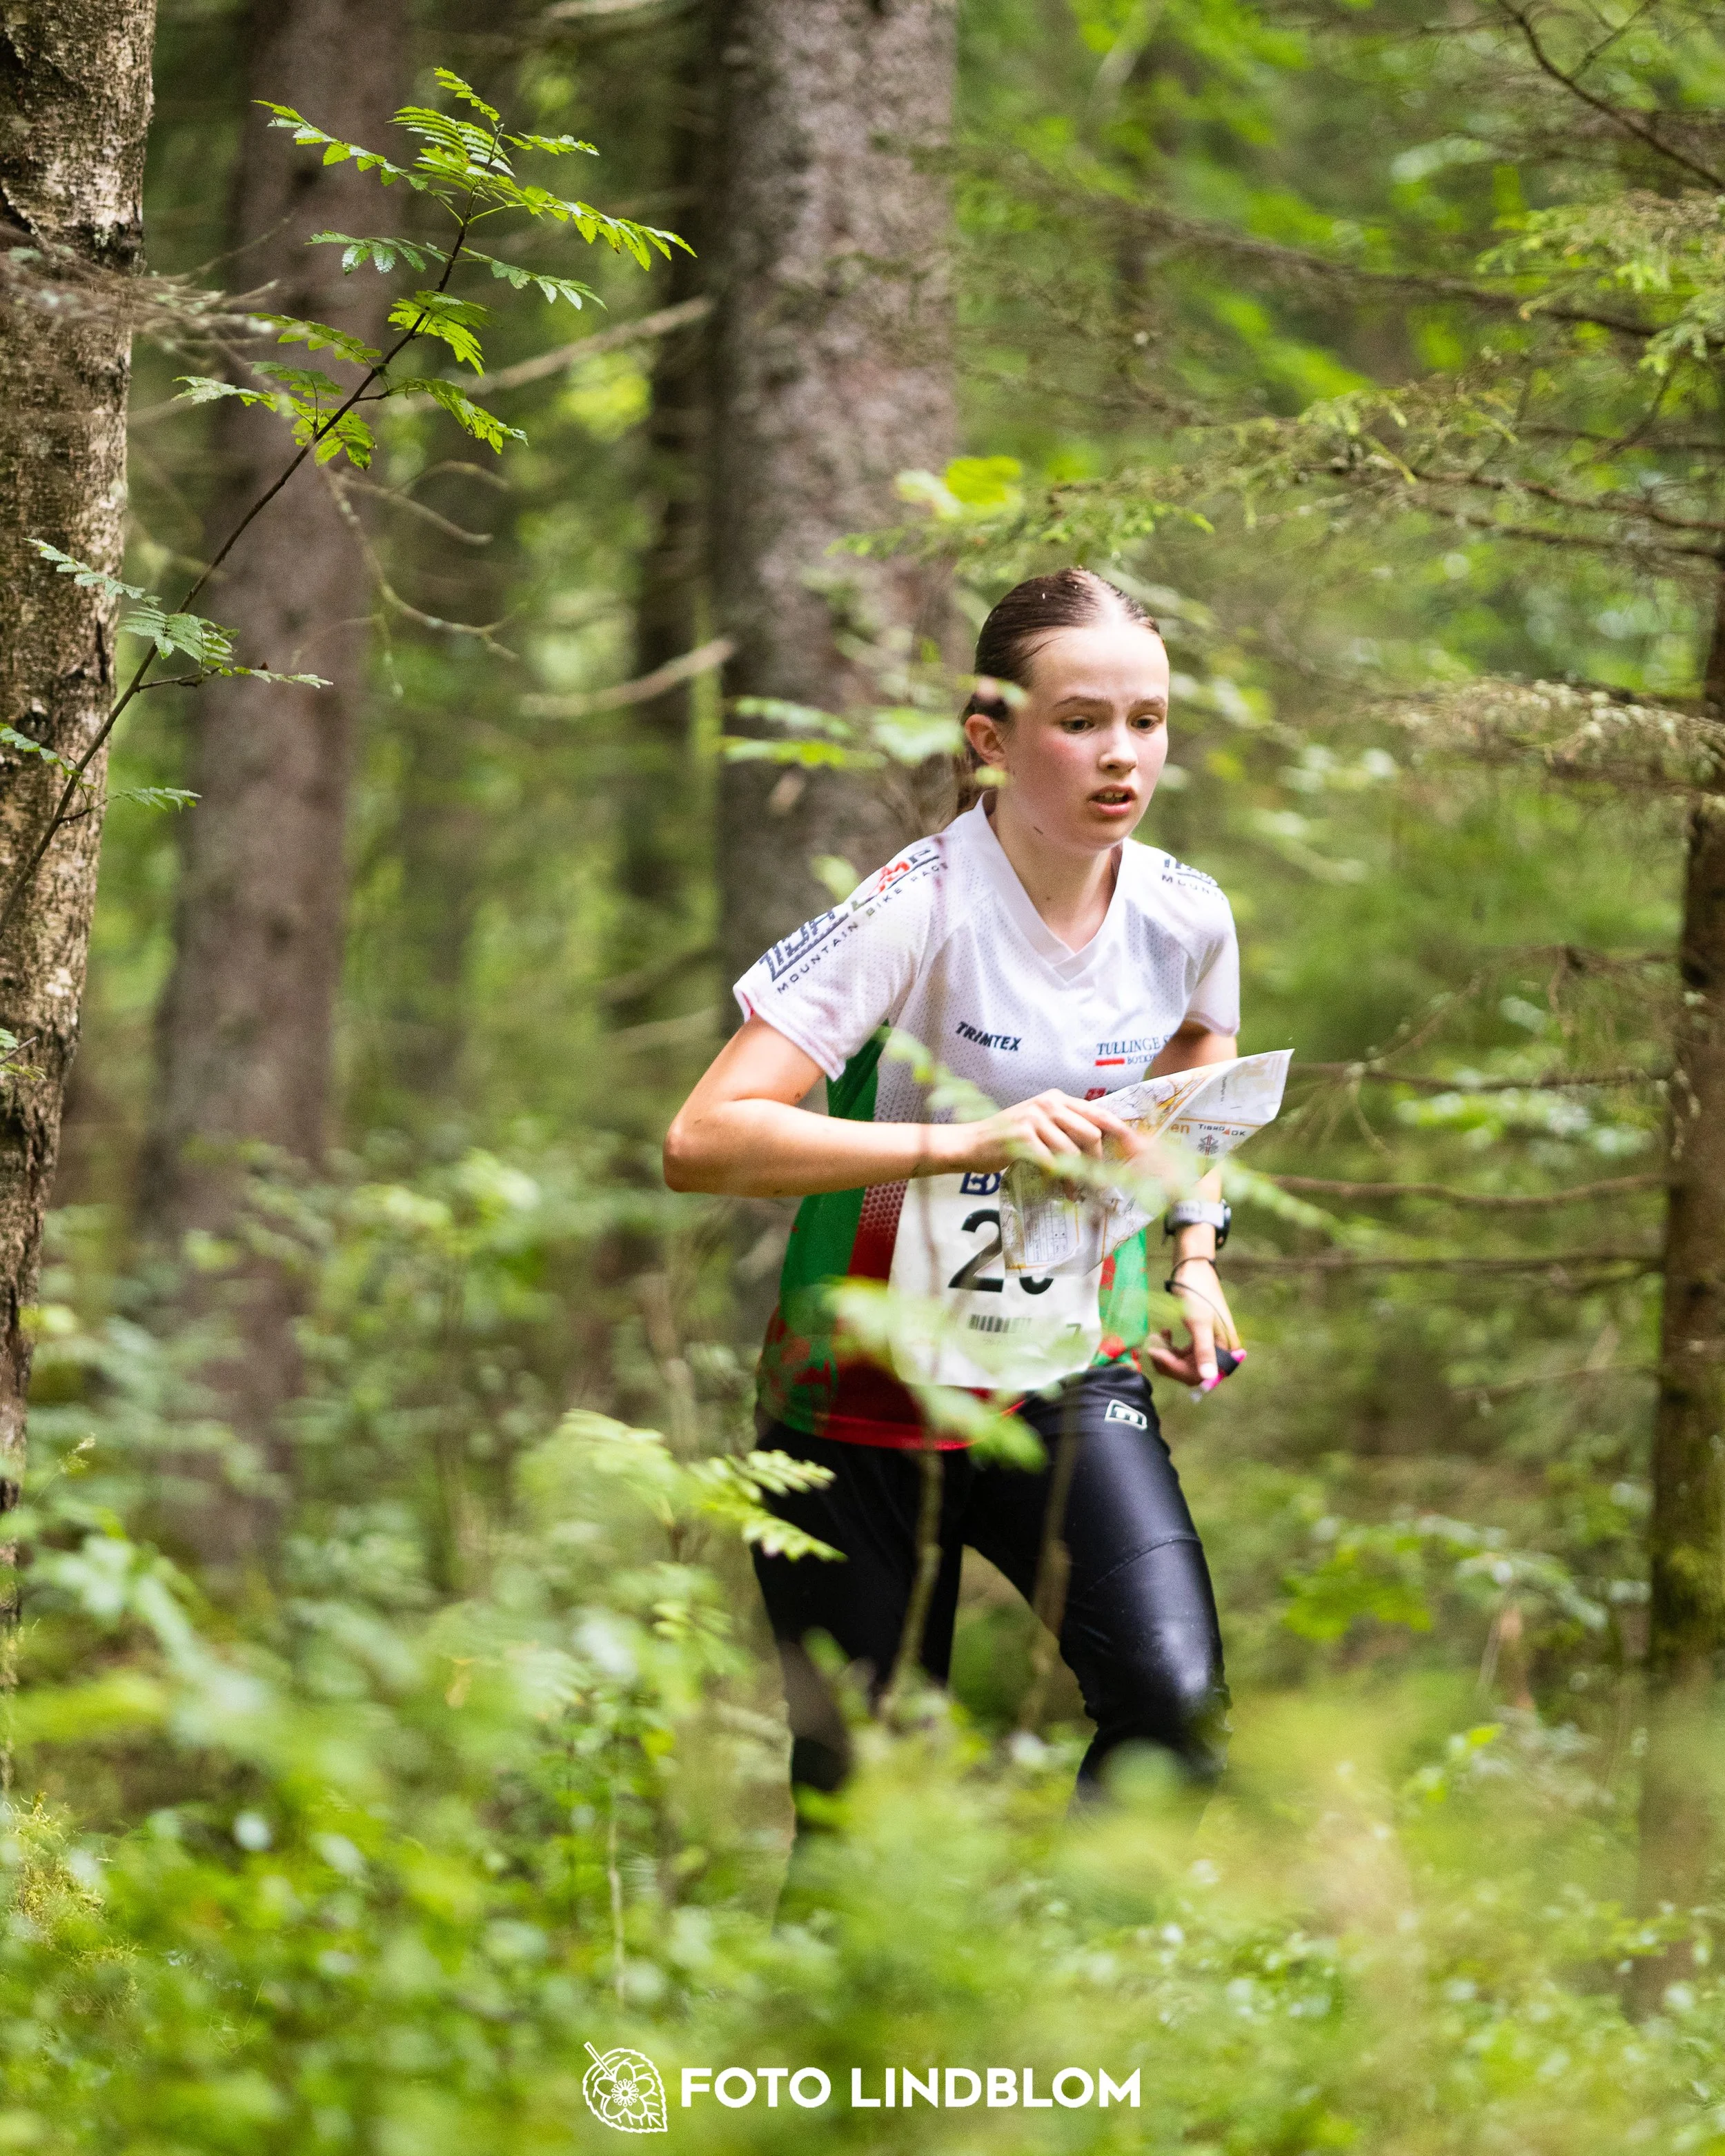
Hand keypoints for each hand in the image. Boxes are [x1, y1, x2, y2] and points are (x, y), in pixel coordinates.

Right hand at [938, 1088, 1132, 1175]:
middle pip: (1092, 1132)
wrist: (970, 1143)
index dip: (1122, 1133)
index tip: (1138, 1151)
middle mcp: (1048, 1104)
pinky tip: (1060, 1189)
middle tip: (1101, 1182)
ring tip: (1076, 1192)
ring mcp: (1034, 1119)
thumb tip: (1101, 1147)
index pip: (1099, 1113)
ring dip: (1079, 1176)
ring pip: (1074, 1150)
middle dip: (1099, 1161)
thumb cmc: (1007, 1139)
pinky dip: (1060, 1180)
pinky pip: (1053, 1162)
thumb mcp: (1040, 1125)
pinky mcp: (1023, 1137)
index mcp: (1057, 1099)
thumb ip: (1066, 1128)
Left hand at [1144, 1255, 1242, 1393]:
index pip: (1201, 1374)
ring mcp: (1207, 1344)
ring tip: (1154, 1337)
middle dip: (1168, 1361)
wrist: (1193, 1269)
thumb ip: (1204, 1351)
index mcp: (1226, 1349)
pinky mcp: (1197, 1338)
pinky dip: (1170, 1346)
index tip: (1157, 1353)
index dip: (1177, 1368)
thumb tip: (1209, 1377)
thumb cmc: (1198, 1293)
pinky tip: (1163, 1333)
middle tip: (1151, 1345)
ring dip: (1166, 1353)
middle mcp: (1219, 1350)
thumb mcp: (1200, 1323)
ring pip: (1183, 1363)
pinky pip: (1182, 1353)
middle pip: (1191, 1371)